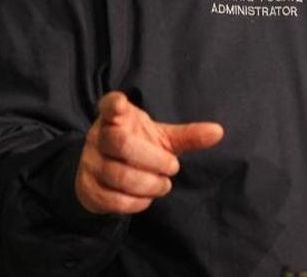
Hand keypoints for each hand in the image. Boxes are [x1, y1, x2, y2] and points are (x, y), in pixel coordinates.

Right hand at [75, 90, 223, 214]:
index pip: (109, 105)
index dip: (114, 104)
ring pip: (119, 175)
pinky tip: (147, 197)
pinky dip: (136, 202)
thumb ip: (187, 136)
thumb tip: (219, 131)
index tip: (121, 105)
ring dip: (148, 184)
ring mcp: (90, 162)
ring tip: (164, 184)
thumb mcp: (161, 138)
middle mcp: (98, 137)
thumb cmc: (138, 146)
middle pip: (122, 144)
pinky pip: (112, 199)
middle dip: (154, 159)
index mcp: (115, 118)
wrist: (104, 173)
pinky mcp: (88, 188)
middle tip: (173, 166)